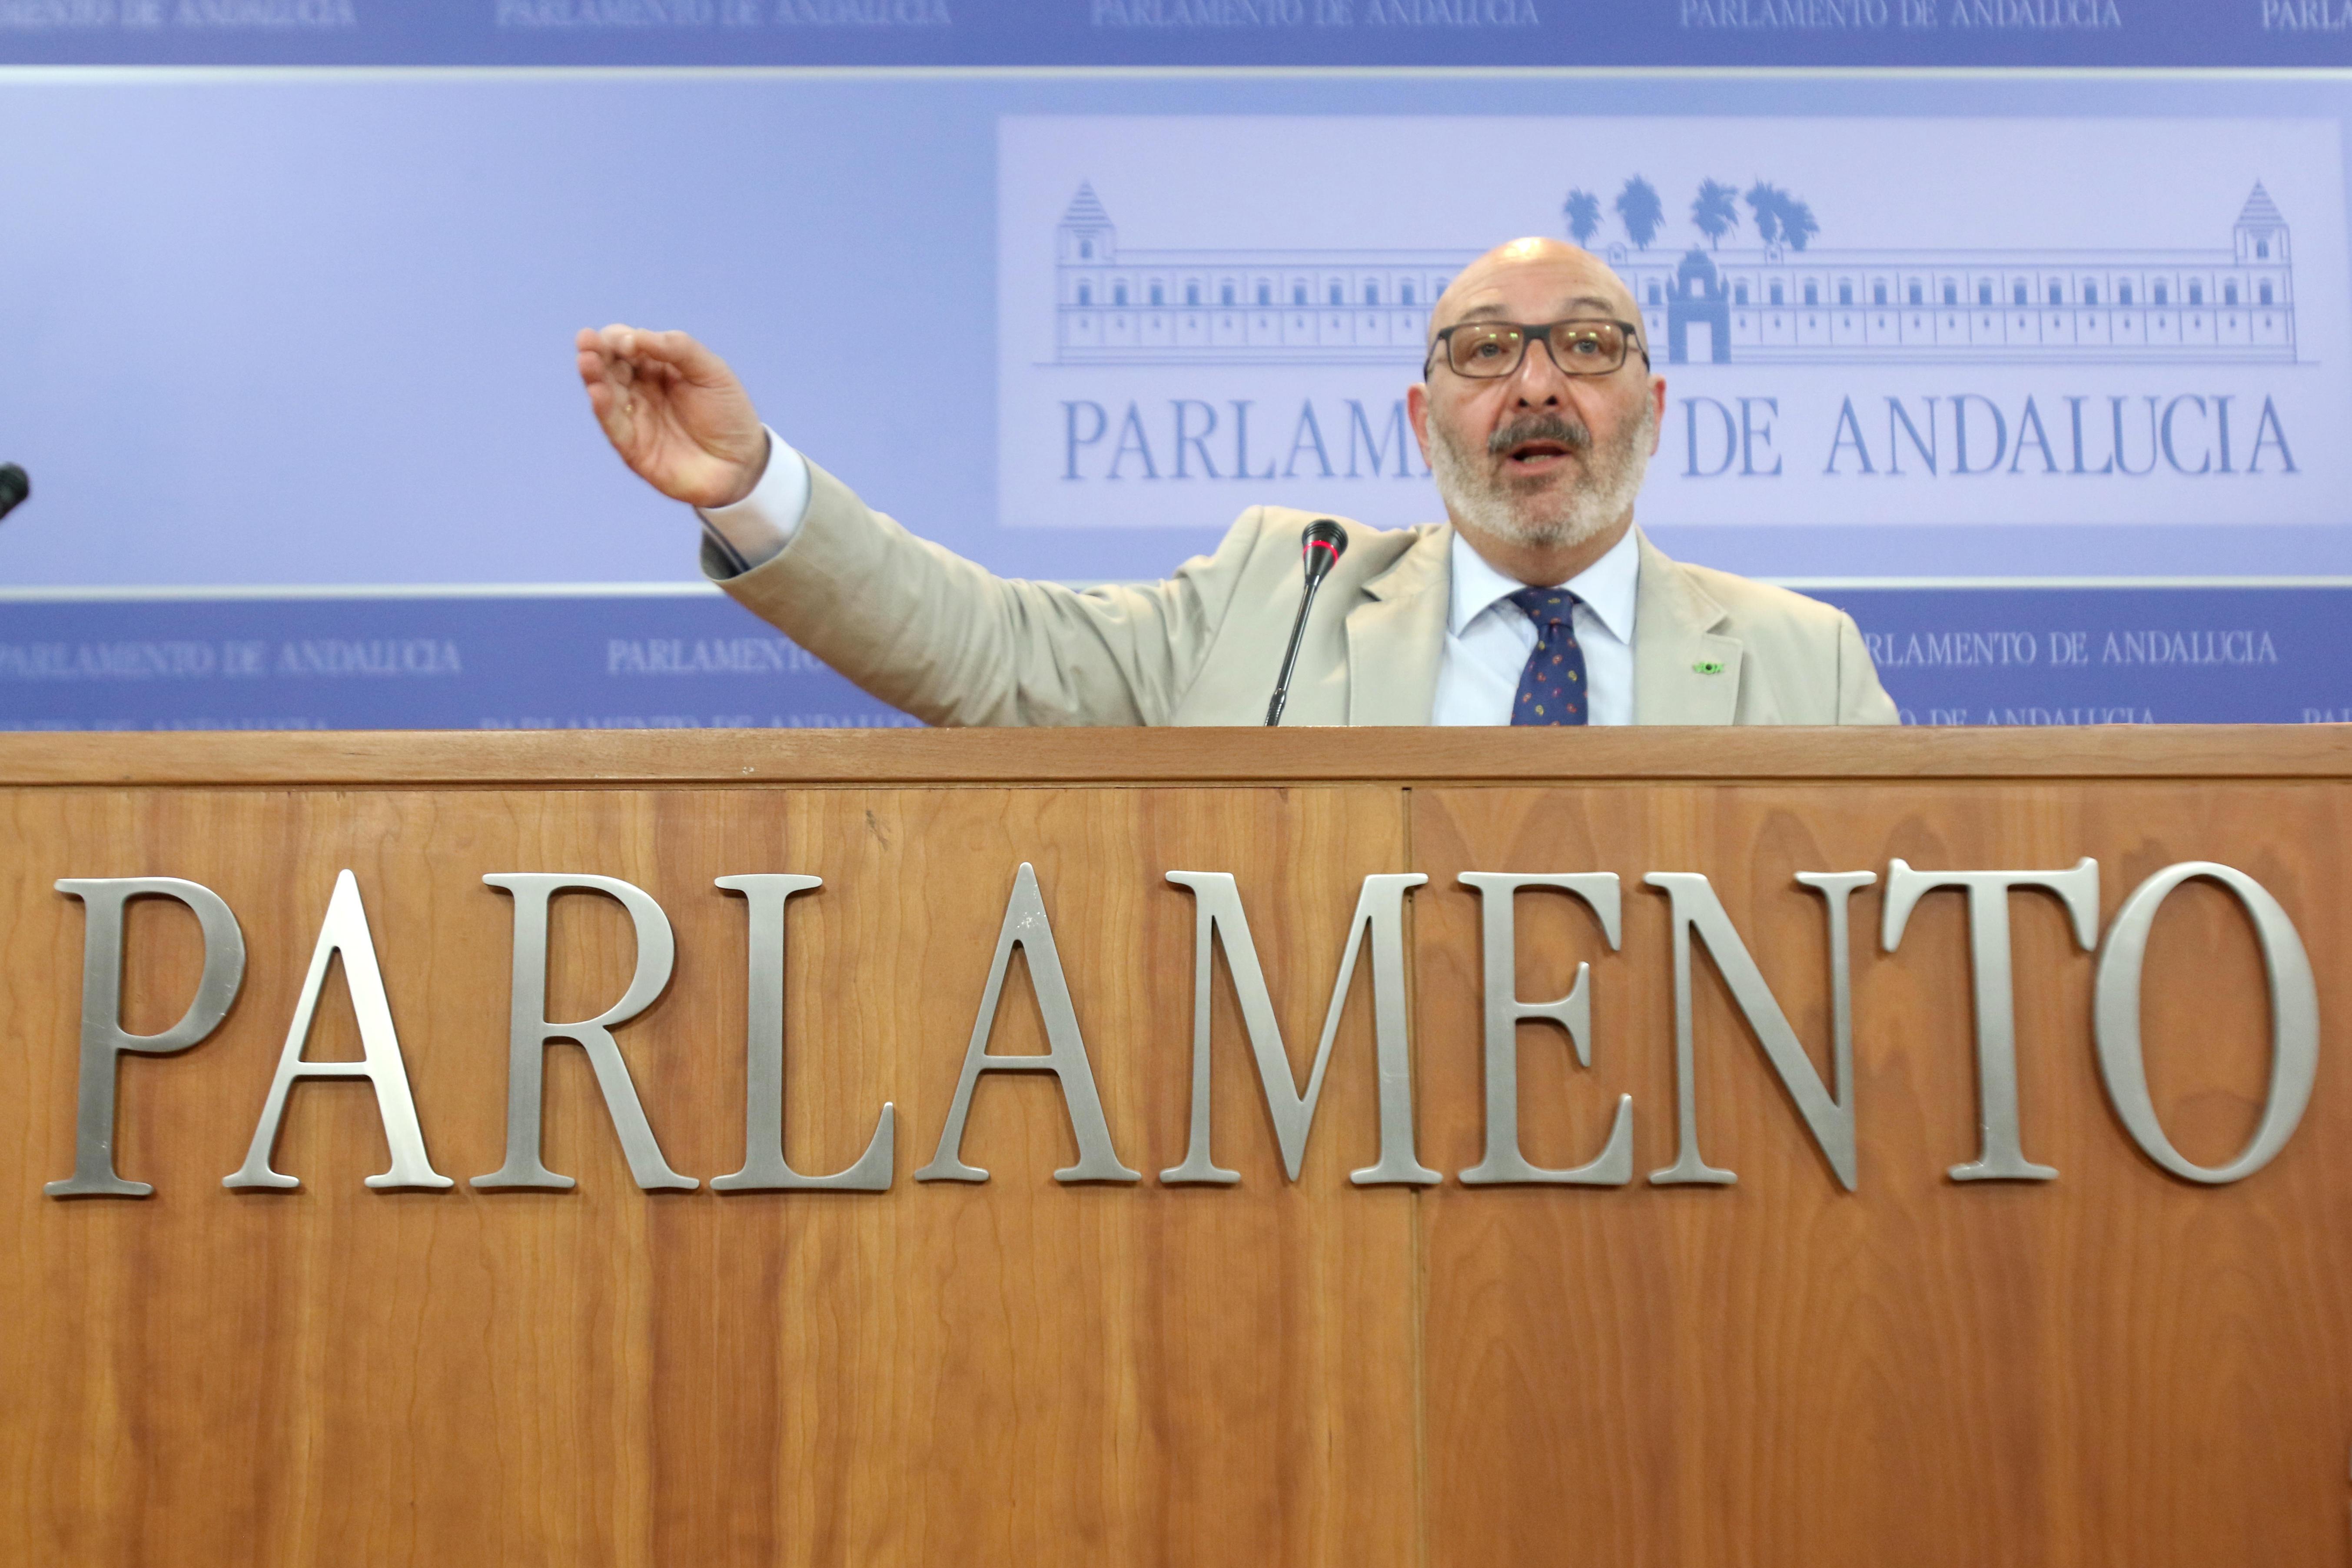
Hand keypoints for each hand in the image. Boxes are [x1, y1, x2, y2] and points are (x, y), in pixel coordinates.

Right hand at [576, 325, 769, 508]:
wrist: (744, 462)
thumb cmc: (730, 413)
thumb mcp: (712, 371)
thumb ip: (678, 348)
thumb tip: (636, 336)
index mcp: (658, 367)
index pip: (628, 346)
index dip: (621, 339)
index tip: (628, 340)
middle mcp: (641, 390)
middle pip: (610, 367)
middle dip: (597, 352)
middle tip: (586, 340)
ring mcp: (635, 418)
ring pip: (606, 393)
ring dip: (593, 376)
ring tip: (586, 360)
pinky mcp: (633, 448)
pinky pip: (614, 426)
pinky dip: (603, 408)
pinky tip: (596, 391)